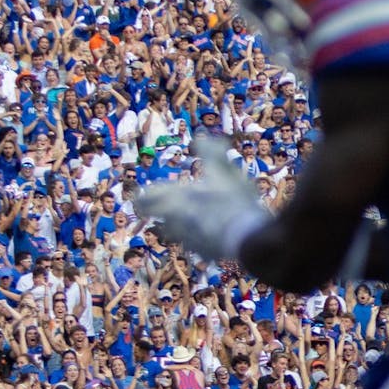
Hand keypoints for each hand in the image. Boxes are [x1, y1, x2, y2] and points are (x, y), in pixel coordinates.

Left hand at [134, 131, 269, 262]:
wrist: (247, 237)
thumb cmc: (233, 201)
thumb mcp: (224, 171)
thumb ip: (211, 151)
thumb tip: (201, 136)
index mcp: (176, 199)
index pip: (145, 200)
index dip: (142, 198)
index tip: (141, 198)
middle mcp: (175, 221)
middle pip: (156, 221)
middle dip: (158, 215)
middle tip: (162, 212)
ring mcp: (187, 240)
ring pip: (173, 234)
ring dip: (177, 228)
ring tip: (191, 221)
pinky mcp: (202, 253)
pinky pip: (195, 246)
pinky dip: (200, 239)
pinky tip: (212, 235)